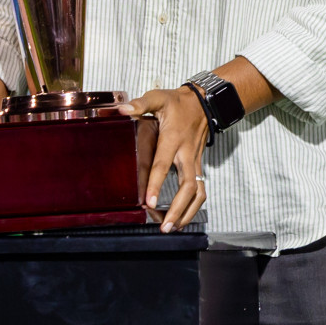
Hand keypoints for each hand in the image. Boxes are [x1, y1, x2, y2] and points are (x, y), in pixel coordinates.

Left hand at [117, 87, 207, 232]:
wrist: (204, 102)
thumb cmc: (177, 102)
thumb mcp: (158, 97)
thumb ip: (140, 104)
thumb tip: (121, 110)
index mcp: (173, 139)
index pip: (163, 164)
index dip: (156, 184)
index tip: (150, 202)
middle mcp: (186, 153)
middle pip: (187, 186)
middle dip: (178, 209)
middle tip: (165, 226)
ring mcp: (195, 161)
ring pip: (198, 192)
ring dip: (188, 212)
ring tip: (174, 227)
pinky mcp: (199, 166)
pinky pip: (200, 189)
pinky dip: (194, 206)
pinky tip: (183, 217)